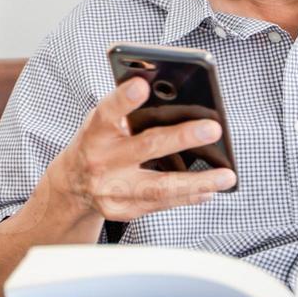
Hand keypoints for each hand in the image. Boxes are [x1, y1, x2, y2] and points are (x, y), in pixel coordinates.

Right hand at [44, 76, 236, 221]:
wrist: (71, 185)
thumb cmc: (97, 143)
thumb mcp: (103, 121)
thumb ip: (130, 112)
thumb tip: (177, 99)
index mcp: (95, 132)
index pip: (107, 112)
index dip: (123, 100)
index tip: (142, 86)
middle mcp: (101, 161)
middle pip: (146, 147)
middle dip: (182, 138)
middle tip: (213, 128)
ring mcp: (111, 189)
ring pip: (160, 187)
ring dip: (197, 181)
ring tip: (226, 175)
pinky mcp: (123, 210)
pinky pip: (162, 204)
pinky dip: (188, 196)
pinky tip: (209, 189)